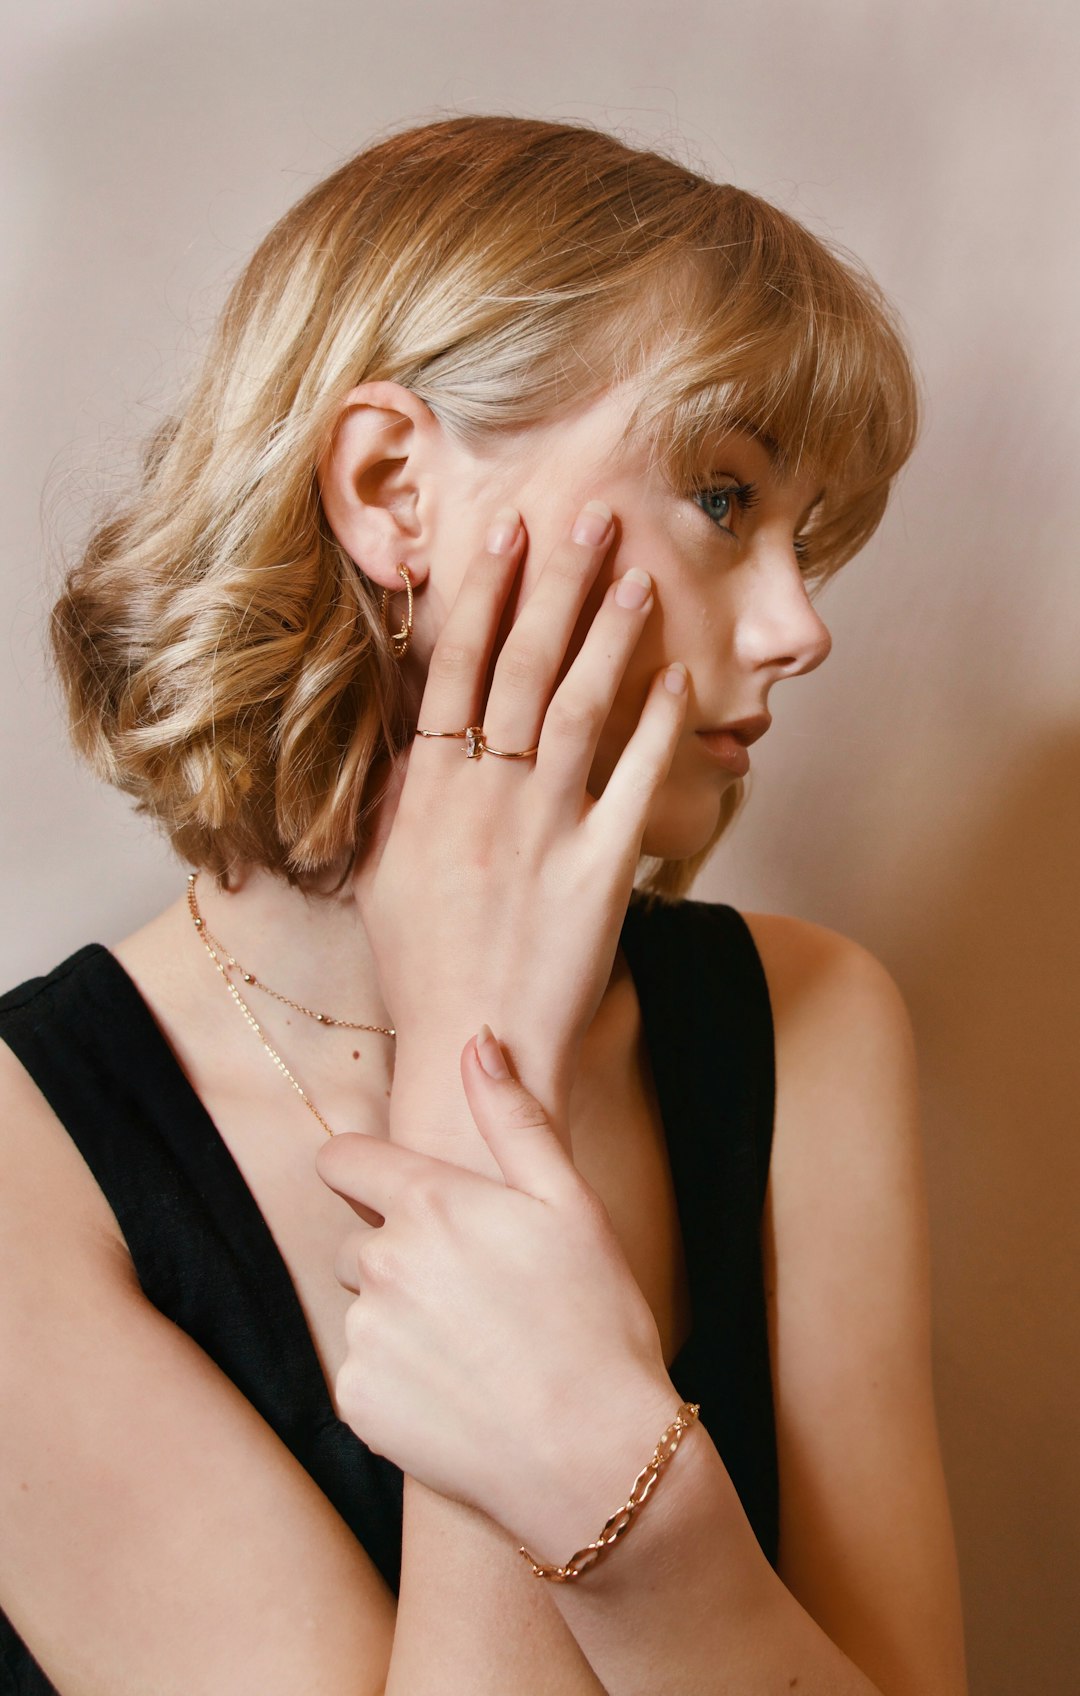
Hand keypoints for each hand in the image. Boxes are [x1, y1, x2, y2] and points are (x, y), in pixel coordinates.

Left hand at [316, 1026, 680, 1562]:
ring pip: (363, 1310)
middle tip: (473, 1292)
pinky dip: (399, 1382)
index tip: (387, 1191)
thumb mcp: (569, 1203)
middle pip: (356, 1241)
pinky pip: (365, 1375)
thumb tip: (479, 1040)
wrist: (593, 1457)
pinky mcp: (358, 1401)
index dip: (362, 1170)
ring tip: (475, 1349)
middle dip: (397, 1255)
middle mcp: (381, 1262)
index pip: (342, 1160)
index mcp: (428, 1203)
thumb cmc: (595, 1319)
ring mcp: (365, 1335)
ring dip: (401, 1320)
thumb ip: (514, 1117)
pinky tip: (458, 1394)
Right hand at [353, 503, 687, 1145]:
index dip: (485, 596)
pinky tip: (679, 680)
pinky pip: (634, 786)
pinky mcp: (599, 872)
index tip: (506, 534)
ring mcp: (543, 831)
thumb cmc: (420, 968)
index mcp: (428, 793)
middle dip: (558, 587)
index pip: (456, 670)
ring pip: (576, 710)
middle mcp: (484, 798)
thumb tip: (409, 733)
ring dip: (609, 637)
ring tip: (638, 573)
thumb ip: (396, 798)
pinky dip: (657, 730)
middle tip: (592, 517)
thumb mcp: (380, 874)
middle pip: (522, 669)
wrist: (471, 1048)